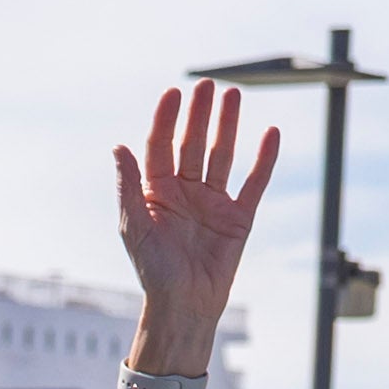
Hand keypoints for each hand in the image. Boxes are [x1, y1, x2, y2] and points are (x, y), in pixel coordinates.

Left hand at [111, 83, 277, 388]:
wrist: (184, 303)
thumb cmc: (152, 269)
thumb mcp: (133, 225)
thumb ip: (128, 185)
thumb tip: (119, 146)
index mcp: (155, 192)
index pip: (160, 146)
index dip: (166, 120)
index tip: (173, 93)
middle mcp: (184, 192)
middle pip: (192, 144)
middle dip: (198, 115)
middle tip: (206, 85)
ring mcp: (213, 201)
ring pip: (222, 154)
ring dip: (227, 125)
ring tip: (233, 95)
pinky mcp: (240, 216)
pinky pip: (255, 181)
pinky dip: (264, 158)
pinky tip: (270, 132)